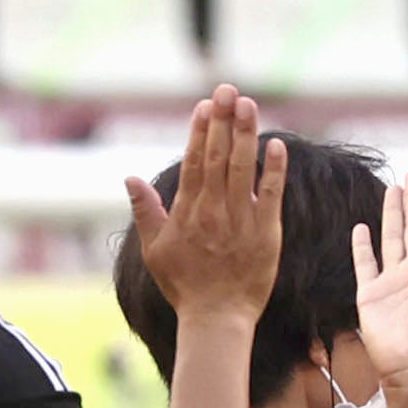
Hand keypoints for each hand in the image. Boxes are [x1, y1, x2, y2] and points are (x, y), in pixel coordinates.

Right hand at [128, 85, 285, 325]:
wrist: (216, 318)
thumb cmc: (184, 285)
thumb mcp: (155, 249)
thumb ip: (146, 210)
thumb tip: (130, 178)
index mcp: (187, 211)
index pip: (195, 161)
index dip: (200, 131)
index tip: (205, 105)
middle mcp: (214, 211)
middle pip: (219, 157)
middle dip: (223, 121)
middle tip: (228, 89)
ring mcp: (241, 221)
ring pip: (243, 170)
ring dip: (246, 135)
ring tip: (249, 105)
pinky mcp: (266, 234)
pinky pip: (272, 197)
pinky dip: (274, 171)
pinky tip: (277, 146)